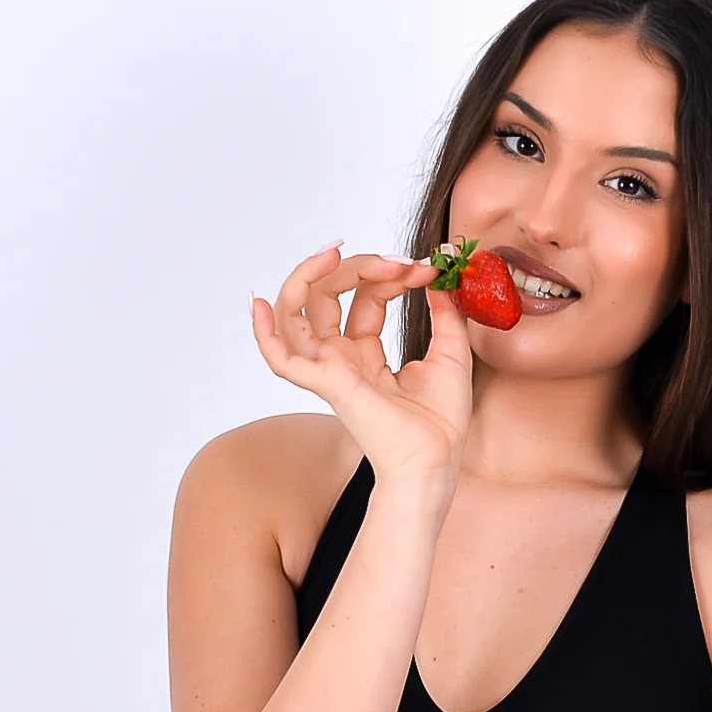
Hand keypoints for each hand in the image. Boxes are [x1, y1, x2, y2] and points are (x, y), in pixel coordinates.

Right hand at [251, 244, 472, 500]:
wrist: (437, 458)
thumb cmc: (441, 421)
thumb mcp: (452, 354)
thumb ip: (445, 315)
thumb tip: (438, 280)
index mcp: (367, 352)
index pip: (365, 297)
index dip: (390, 275)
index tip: (425, 268)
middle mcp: (342, 357)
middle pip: (329, 294)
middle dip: (360, 267)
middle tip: (397, 261)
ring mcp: (329, 368)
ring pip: (297, 310)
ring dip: (312, 275)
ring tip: (336, 253)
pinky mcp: (325, 383)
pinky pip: (280, 358)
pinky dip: (263, 332)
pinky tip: (259, 304)